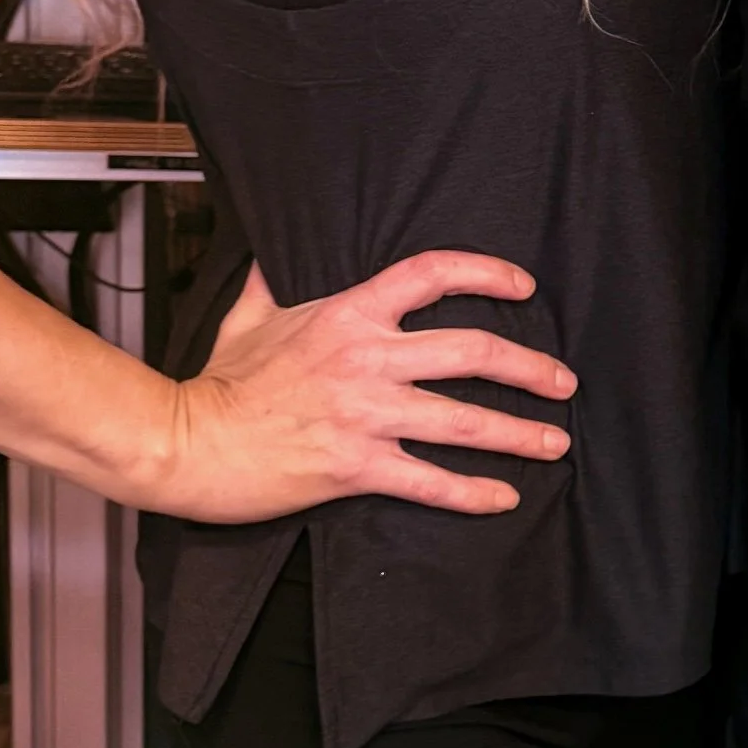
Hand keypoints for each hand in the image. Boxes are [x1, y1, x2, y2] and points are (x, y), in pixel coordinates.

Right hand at [159, 252, 576, 522]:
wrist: (184, 442)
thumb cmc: (218, 381)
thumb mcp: (250, 313)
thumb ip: (274, 279)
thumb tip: (272, 250)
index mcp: (350, 313)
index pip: (433, 275)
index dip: (487, 274)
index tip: (523, 285)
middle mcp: (368, 358)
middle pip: (471, 352)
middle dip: (528, 367)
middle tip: (562, 381)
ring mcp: (364, 414)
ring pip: (461, 419)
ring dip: (517, 431)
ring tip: (555, 441)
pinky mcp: (353, 466)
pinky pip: (427, 481)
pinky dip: (471, 491)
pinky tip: (503, 497)